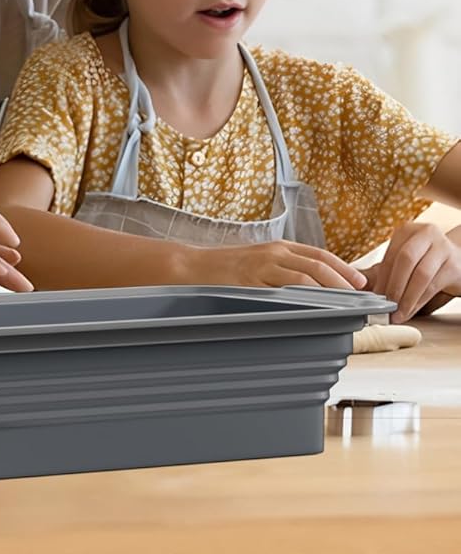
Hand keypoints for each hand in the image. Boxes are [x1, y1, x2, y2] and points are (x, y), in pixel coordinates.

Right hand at [191, 240, 365, 291]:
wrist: (191, 267)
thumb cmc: (223, 271)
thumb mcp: (258, 265)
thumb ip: (282, 273)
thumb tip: (314, 292)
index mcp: (277, 248)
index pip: (319, 254)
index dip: (344, 267)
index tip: (362, 282)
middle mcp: (273, 252)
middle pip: (319, 263)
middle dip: (345, 279)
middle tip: (362, 295)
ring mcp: (263, 265)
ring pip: (307, 274)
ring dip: (332, 289)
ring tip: (348, 304)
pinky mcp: (254, 280)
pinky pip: (287, 286)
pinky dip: (308, 295)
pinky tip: (320, 306)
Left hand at [361, 223, 460, 321]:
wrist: (460, 261)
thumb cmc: (426, 261)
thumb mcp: (405, 259)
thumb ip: (386, 270)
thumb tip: (363, 287)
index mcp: (407, 230)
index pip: (391, 255)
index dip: (381, 278)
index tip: (374, 298)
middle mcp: (426, 234)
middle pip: (405, 260)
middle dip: (394, 285)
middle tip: (386, 306)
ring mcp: (443, 248)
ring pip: (420, 274)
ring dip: (406, 298)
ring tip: (397, 313)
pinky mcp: (455, 265)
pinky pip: (433, 285)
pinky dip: (419, 301)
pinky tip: (411, 310)